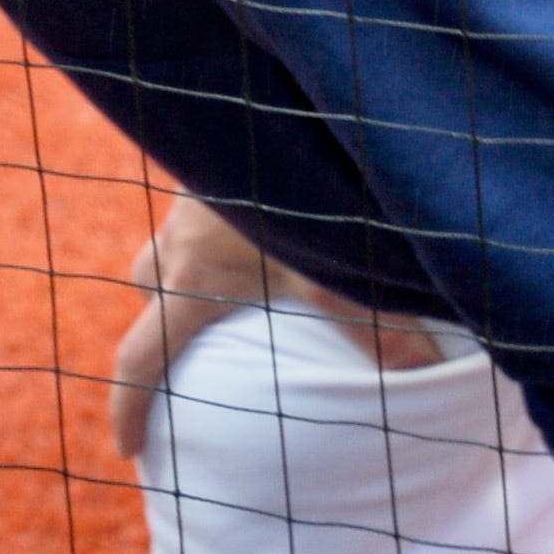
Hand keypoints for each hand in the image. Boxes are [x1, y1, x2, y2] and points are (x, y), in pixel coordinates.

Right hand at [104, 195, 448, 459]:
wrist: (277, 104)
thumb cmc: (302, 197)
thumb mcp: (341, 275)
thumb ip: (379, 334)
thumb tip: (423, 381)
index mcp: (194, 279)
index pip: (142, 356)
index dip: (130, 407)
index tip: (129, 449)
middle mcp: (178, 240)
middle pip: (145, 290)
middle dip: (158, 320)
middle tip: (195, 346)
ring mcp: (186, 198)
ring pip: (163, 246)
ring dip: (181, 269)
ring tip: (229, 284)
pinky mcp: (206, 165)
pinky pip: (190, 210)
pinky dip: (206, 229)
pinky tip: (253, 225)